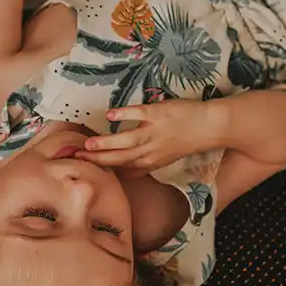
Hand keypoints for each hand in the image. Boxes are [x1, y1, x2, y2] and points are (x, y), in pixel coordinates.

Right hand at [76, 100, 218, 176]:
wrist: (210, 127)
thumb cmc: (184, 140)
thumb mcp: (162, 158)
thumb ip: (141, 164)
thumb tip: (122, 171)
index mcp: (149, 163)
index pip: (122, 169)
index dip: (102, 170)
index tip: (82, 170)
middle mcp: (149, 151)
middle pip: (120, 159)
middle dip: (97, 161)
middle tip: (76, 160)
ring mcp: (154, 133)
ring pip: (127, 142)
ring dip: (106, 144)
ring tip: (87, 146)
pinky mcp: (158, 115)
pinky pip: (139, 115)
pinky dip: (125, 115)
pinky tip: (111, 115)